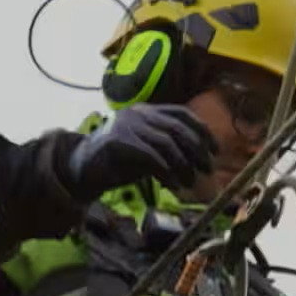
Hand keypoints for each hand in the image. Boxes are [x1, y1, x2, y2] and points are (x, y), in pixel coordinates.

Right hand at [66, 103, 216, 196]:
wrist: (81, 170)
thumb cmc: (116, 164)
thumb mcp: (147, 152)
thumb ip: (168, 149)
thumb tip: (199, 161)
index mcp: (146, 111)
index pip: (182, 114)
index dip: (202, 131)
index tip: (215, 151)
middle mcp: (138, 113)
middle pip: (178, 128)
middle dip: (197, 150)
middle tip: (207, 169)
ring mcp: (127, 125)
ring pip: (167, 143)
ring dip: (184, 165)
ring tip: (191, 182)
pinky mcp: (119, 142)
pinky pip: (152, 157)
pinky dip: (167, 172)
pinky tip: (174, 185)